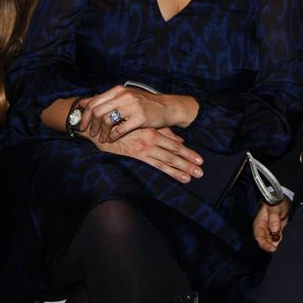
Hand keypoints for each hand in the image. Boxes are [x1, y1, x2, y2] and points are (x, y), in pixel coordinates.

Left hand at [80, 85, 198, 140]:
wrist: (167, 107)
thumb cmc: (144, 103)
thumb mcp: (124, 97)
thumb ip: (104, 99)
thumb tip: (82, 103)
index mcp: (118, 90)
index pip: (94, 102)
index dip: (85, 115)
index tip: (83, 125)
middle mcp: (124, 96)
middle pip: (97, 111)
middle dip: (91, 125)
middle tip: (91, 133)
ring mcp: (133, 106)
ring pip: (107, 120)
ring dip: (102, 132)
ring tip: (102, 138)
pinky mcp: (140, 118)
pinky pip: (120, 129)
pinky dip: (113, 136)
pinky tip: (112, 138)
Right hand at [86, 126, 203, 182]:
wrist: (101, 126)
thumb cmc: (123, 124)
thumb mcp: (144, 125)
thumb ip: (162, 132)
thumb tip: (179, 139)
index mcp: (154, 132)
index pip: (175, 144)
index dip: (188, 153)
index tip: (200, 160)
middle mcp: (152, 140)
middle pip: (174, 153)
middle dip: (188, 162)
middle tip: (201, 171)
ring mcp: (145, 148)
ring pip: (168, 160)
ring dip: (182, 168)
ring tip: (194, 176)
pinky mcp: (136, 154)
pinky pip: (156, 164)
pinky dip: (169, 171)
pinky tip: (180, 177)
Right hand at [253, 200, 290, 251]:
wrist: (283, 201)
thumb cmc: (276, 202)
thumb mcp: (275, 208)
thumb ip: (274, 218)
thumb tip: (274, 229)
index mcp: (259, 224)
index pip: (259, 237)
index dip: (265, 244)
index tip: (273, 249)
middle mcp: (264, 230)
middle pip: (265, 242)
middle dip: (272, 247)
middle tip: (281, 249)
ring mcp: (270, 232)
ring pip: (272, 243)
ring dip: (278, 245)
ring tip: (285, 246)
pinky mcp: (277, 233)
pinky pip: (278, 240)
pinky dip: (281, 242)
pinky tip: (286, 243)